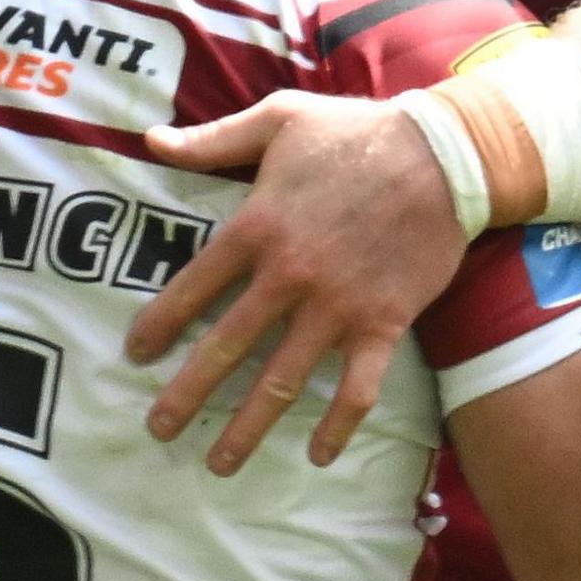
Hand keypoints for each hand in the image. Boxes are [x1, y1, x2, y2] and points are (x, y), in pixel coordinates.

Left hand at [125, 91, 471, 474]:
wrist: (444, 155)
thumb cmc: (358, 133)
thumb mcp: (280, 119)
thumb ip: (214, 138)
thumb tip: (150, 140)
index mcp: (257, 227)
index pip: (193, 287)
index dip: (159, 324)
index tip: (135, 354)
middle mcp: (288, 276)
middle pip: (226, 347)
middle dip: (186, 394)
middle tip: (159, 429)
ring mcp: (335, 307)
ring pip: (281, 380)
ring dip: (248, 426)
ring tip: (221, 462)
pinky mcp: (381, 323)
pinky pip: (357, 387)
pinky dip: (338, 425)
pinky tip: (319, 455)